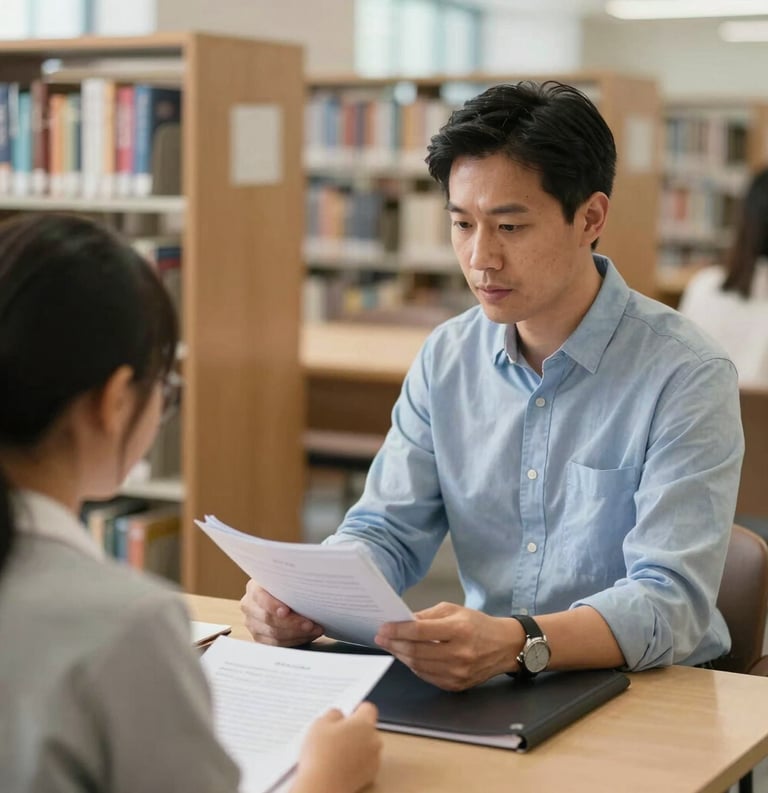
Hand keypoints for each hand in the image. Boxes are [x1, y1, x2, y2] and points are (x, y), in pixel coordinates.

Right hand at [240, 579, 323, 645]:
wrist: (281, 596)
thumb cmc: (286, 586)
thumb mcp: (286, 579)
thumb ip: (290, 583)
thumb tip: (308, 586)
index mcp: (254, 588)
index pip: (260, 597)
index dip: (273, 605)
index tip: (286, 611)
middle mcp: (250, 606)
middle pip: (268, 619)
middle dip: (293, 623)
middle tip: (310, 624)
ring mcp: (253, 624)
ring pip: (274, 634)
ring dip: (298, 633)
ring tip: (314, 629)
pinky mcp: (259, 638)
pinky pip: (277, 644)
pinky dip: (295, 640)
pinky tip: (307, 635)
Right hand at [291, 703, 381, 792]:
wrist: (322, 786)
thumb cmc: (321, 755)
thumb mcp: (320, 723)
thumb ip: (333, 714)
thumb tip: (338, 715)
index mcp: (364, 724)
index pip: (368, 708)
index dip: (356, 710)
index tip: (347, 715)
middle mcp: (374, 740)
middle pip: (367, 728)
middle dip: (354, 730)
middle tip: (335, 735)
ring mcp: (373, 760)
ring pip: (367, 746)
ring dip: (355, 747)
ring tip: (335, 752)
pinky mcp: (369, 777)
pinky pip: (364, 763)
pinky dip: (355, 763)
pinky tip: (339, 765)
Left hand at [374, 602, 522, 690]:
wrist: (504, 646)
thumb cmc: (477, 624)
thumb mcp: (454, 610)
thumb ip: (427, 616)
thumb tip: (402, 621)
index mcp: (459, 629)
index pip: (420, 631)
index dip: (398, 630)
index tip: (383, 627)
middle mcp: (459, 653)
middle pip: (416, 651)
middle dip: (394, 644)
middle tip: (381, 637)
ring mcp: (458, 672)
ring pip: (419, 666)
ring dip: (401, 656)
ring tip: (392, 646)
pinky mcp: (457, 685)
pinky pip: (427, 676)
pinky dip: (414, 666)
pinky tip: (408, 657)